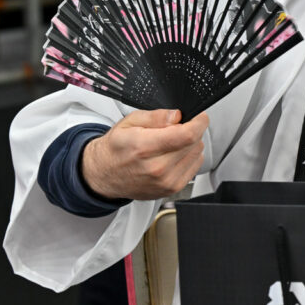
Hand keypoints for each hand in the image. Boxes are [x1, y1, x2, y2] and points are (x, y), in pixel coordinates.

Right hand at [81, 109, 208, 200]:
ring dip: (190, 145)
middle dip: (191, 131)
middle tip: (177, 128)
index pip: (186, 135)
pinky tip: (173, 155)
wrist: (105, 174)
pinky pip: (194, 167)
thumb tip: (177, 115)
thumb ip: (156, 116)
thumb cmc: (117, 148)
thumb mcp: (130, 122)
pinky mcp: (172, 189)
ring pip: (197, 155)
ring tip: (172, 143)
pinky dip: (189, 157)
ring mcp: (166, 182)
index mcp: (145, 147)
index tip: (199, 117)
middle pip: (194, 144)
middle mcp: (157, 168)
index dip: (199, 122)